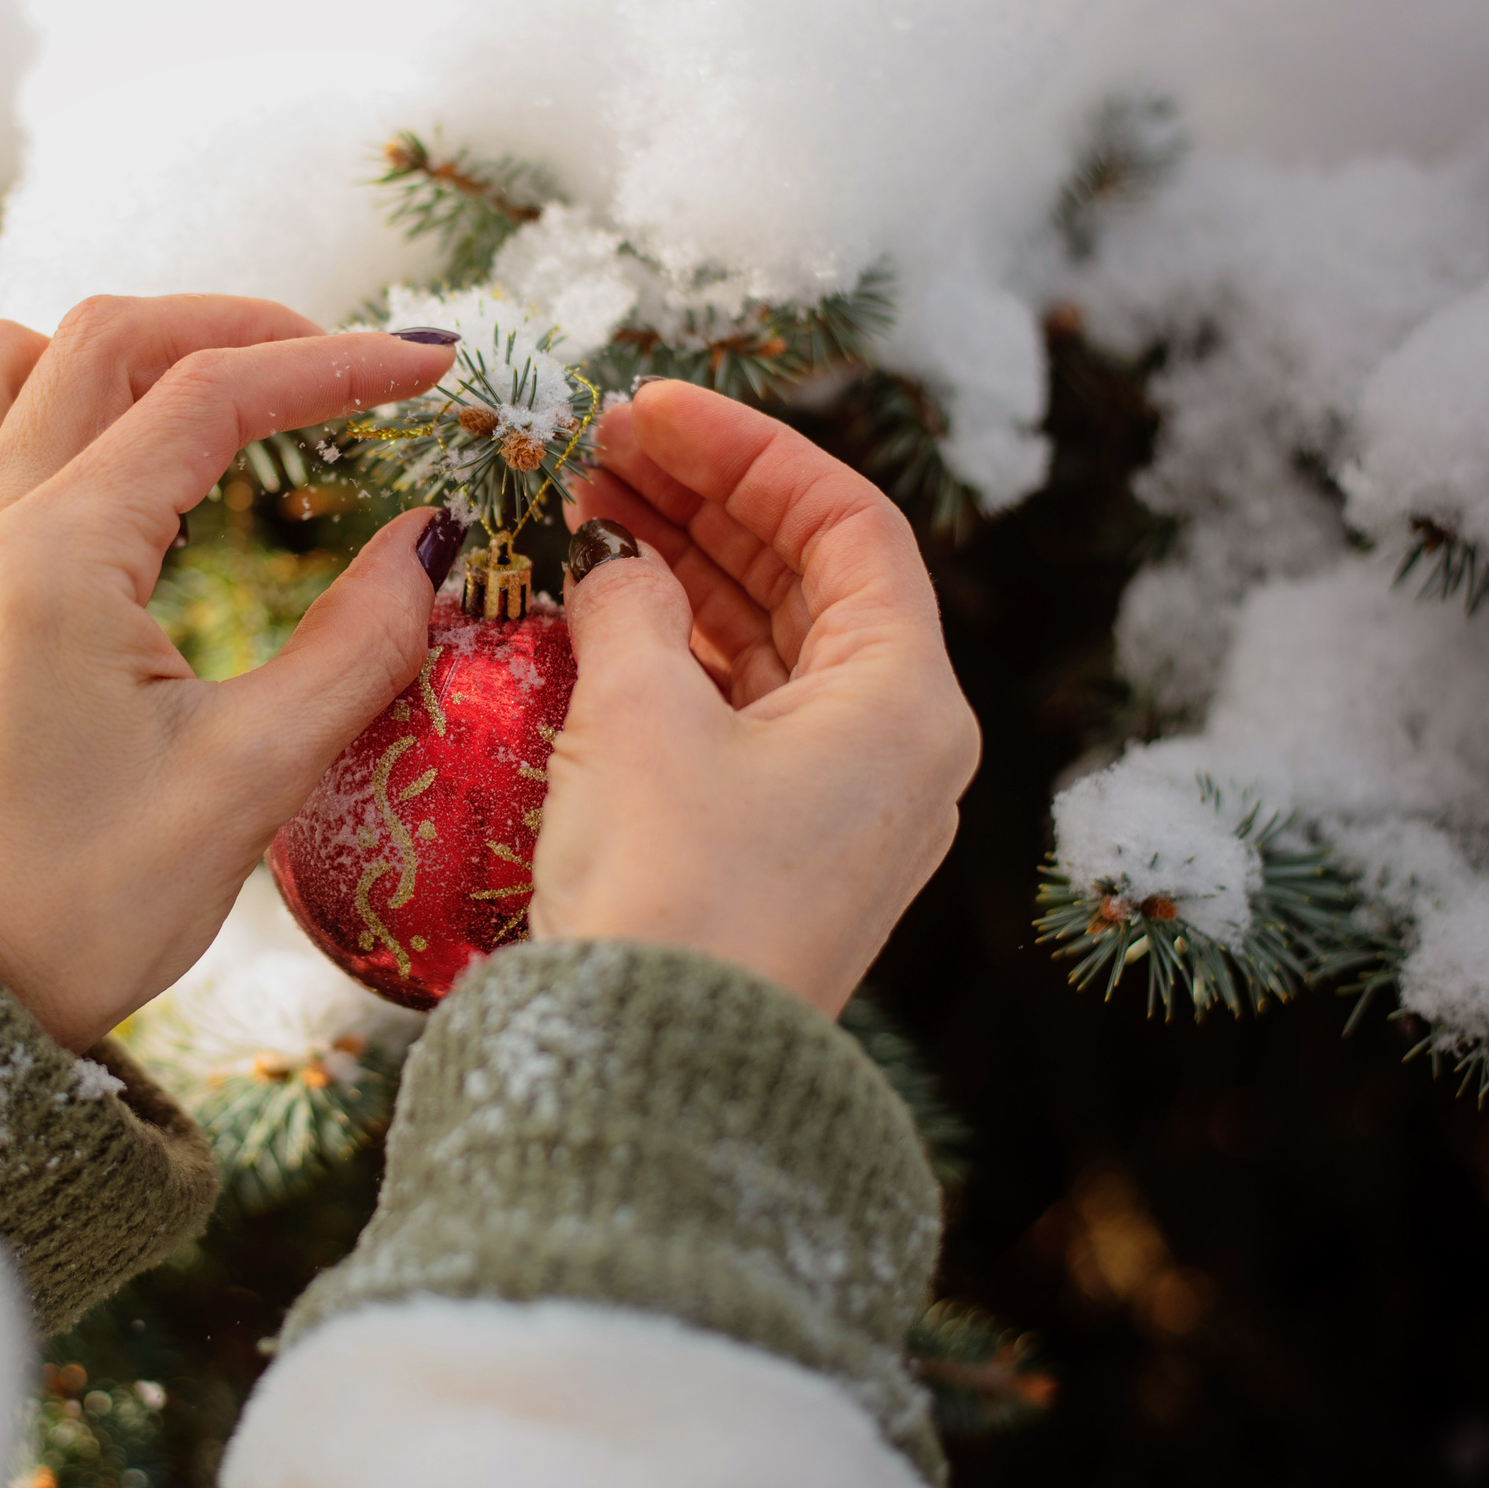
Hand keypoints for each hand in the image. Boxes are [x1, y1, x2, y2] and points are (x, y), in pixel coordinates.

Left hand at [0, 296, 454, 1052]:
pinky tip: (58, 451)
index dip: (335, 364)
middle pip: (108, 337)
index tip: (430, 367)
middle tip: (345, 372)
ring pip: (1, 361)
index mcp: (58, 561)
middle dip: (242, 330)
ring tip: (213, 398)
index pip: (211, 395)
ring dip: (115, 350)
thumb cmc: (93, 904)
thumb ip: (358, 645)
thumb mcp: (252, 781)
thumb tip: (432, 539)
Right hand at [536, 381, 978, 1014]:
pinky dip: (676, 658)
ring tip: (582, 518)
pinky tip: (597, 618)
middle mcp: (899, 747)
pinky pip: (742, 718)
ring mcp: (844, 804)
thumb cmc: (666, 889)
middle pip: (810, 580)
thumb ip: (627, 603)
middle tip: (598, 453)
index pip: (845, 523)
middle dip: (704, 506)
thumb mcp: (638, 717)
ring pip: (771, 648)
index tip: (647, 408)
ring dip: (683, 576)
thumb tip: (612, 557)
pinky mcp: (783, 851)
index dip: (745, 450)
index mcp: (905, 699)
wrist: (652, 1079)